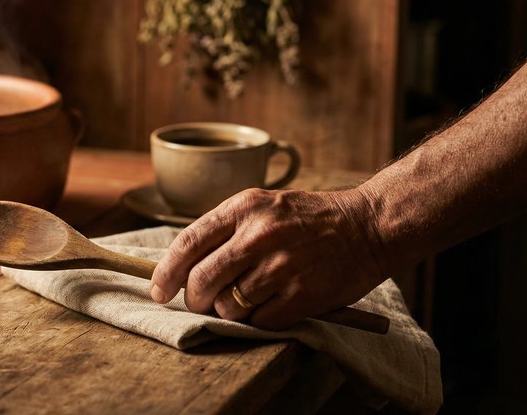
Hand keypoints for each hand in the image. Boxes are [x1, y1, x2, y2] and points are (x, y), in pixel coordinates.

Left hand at [149, 187, 389, 329]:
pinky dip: (257, 319)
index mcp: (244, 207)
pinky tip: (270, 304)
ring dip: (228, 310)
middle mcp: (260, 235)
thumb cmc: (309, 219)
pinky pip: (259, 320)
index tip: (158, 290)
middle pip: (201, 279)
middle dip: (193, 298)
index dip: (166, 271)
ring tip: (245, 298)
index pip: (188, 243)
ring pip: (227, 305)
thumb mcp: (262, 206)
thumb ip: (224, 229)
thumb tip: (181, 265)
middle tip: (199, 302)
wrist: (368, 226)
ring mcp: (282, 266)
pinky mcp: (302, 295)